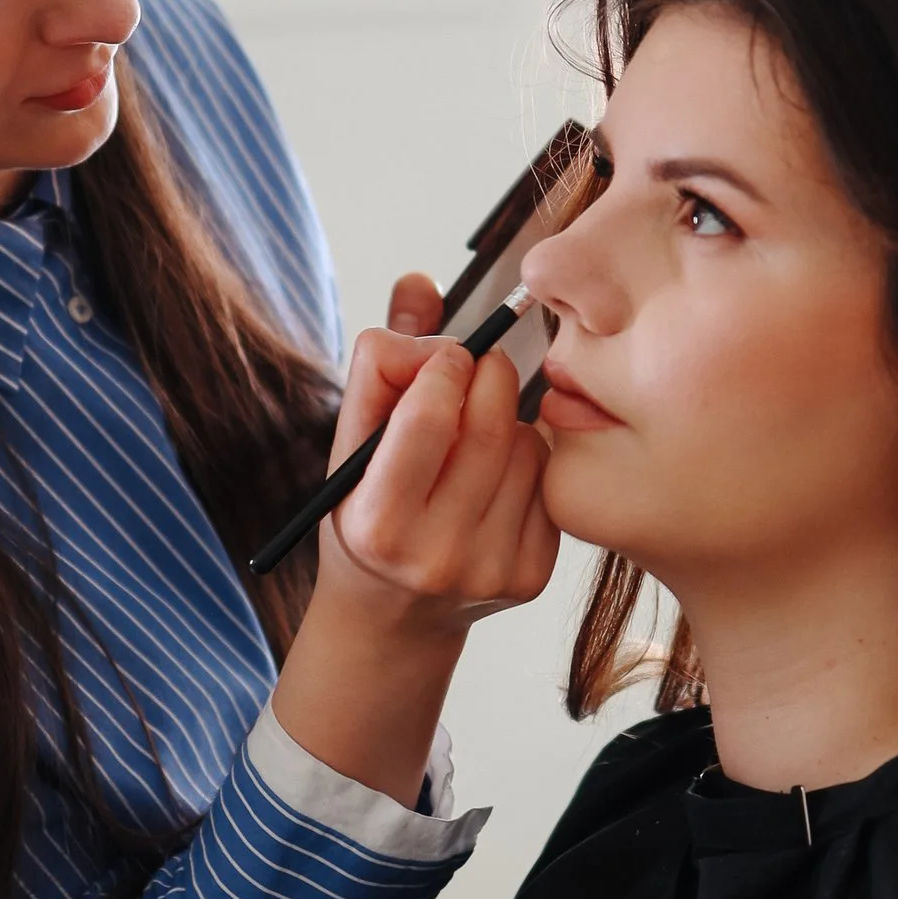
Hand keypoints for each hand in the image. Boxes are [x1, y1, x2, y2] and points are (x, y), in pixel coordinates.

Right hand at [313, 320, 556, 638]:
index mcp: (374, 523)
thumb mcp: (350, 445)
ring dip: (507, 415)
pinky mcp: (529, 576)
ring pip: (526, 445)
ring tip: (476, 426)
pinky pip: (547, 479)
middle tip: (471, 369)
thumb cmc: (365, 510)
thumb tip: (421, 281)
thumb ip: (381, 362)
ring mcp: (488, 571)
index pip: (428, 415)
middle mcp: (432, 557)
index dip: (439, 364)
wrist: (392, 616)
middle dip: (483, 374)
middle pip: (488, 423)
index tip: (439, 355)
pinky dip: (527, 457)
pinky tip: (497, 469)